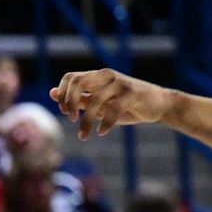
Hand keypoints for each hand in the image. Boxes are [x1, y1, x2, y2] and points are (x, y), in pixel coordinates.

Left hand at [51, 68, 174, 139]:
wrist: (158, 105)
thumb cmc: (126, 105)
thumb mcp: (100, 104)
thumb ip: (80, 99)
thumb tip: (53, 93)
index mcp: (98, 76)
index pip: (71, 77)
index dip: (63, 94)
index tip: (66, 113)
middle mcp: (107, 76)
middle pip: (78, 82)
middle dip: (70, 102)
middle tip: (72, 119)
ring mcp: (119, 83)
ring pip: (94, 99)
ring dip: (86, 121)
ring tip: (84, 136)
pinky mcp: (131, 93)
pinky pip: (113, 108)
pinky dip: (105, 123)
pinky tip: (102, 132)